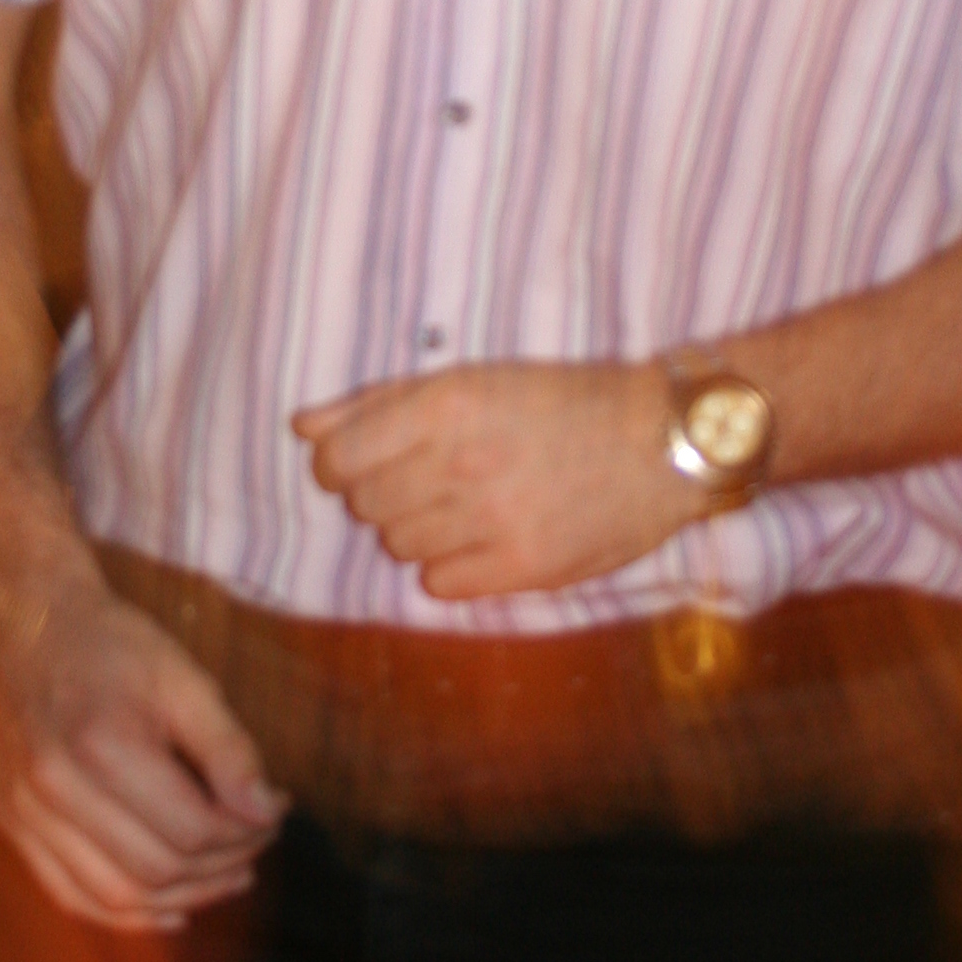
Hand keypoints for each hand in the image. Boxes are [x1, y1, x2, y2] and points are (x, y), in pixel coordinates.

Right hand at [0, 545, 284, 933]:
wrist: (22, 622)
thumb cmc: (109, 644)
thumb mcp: (181, 676)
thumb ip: (227, 748)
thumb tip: (267, 812)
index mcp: (99, 743)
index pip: (190, 829)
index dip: (245, 832)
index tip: (275, 810)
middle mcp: (52, 788)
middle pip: (155, 870)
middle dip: (222, 867)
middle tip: (257, 842)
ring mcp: (22, 813)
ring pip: (113, 897)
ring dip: (182, 898)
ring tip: (228, 876)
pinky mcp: (9, 825)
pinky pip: (70, 896)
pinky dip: (123, 914)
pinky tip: (170, 907)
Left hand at [293, 359, 695, 598]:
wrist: (658, 440)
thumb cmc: (562, 399)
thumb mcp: (473, 378)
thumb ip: (381, 401)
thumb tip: (303, 425)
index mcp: (447, 404)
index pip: (339, 458)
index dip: (340, 464)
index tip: (363, 460)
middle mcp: (462, 462)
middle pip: (366, 504)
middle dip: (385, 492)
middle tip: (432, 475)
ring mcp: (492, 519)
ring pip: (398, 545)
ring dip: (418, 527)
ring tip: (465, 503)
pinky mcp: (522, 566)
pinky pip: (439, 583)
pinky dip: (451, 565)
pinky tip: (485, 537)